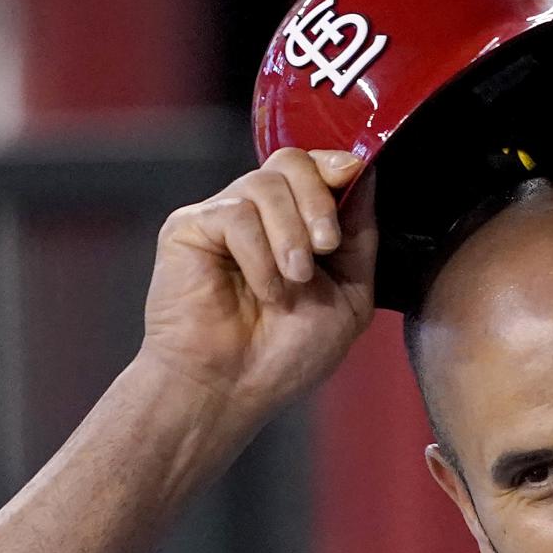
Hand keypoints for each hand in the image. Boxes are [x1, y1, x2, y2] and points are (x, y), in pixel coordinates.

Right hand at [137, 148, 375, 424]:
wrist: (233, 391)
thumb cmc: (286, 356)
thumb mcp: (349, 296)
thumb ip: (360, 236)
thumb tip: (363, 171)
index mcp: (294, 224)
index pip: (313, 166)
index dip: (335, 164)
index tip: (351, 176)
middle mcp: (257, 214)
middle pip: (290, 161)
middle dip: (319, 200)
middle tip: (325, 247)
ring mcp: (221, 217)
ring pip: (265, 183)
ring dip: (291, 235)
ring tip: (294, 281)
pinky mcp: (189, 228)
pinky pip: (236, 214)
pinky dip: (259, 255)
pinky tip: (264, 291)